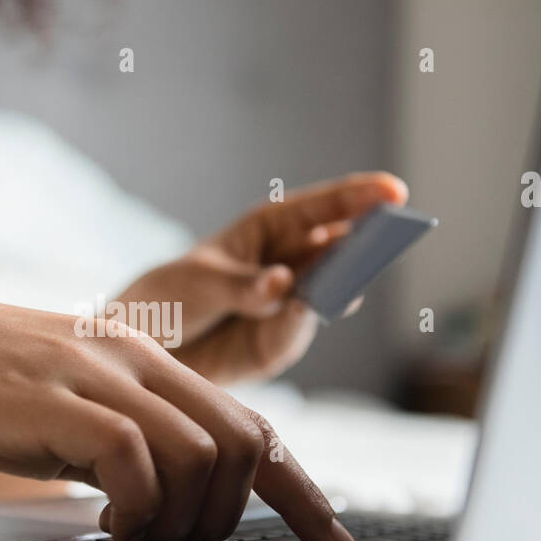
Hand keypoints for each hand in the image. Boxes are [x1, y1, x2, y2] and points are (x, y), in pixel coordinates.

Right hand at [0, 290, 356, 540]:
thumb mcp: (69, 408)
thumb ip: (125, 438)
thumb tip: (169, 499)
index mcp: (148, 360)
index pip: (254, 427)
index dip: (303, 493)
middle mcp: (138, 360)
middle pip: (246, 445)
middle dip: (232, 517)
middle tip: (175, 540)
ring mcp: (98, 375)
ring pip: (201, 457)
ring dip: (177, 519)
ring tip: (127, 531)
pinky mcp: (55, 399)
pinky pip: (135, 461)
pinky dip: (133, 508)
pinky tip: (100, 521)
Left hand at [115, 171, 408, 384]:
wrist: (145, 348)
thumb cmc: (169, 296)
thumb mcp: (199, 282)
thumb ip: (243, 286)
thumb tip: (285, 285)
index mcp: (270, 229)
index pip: (321, 209)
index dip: (359, 198)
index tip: (395, 192)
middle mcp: (289, 264)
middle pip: (338, 251)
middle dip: (365, 245)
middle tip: (389, 238)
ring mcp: (289, 306)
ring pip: (327, 294)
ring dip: (339, 287)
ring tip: (347, 283)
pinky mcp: (279, 344)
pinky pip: (297, 333)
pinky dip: (298, 324)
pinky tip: (300, 313)